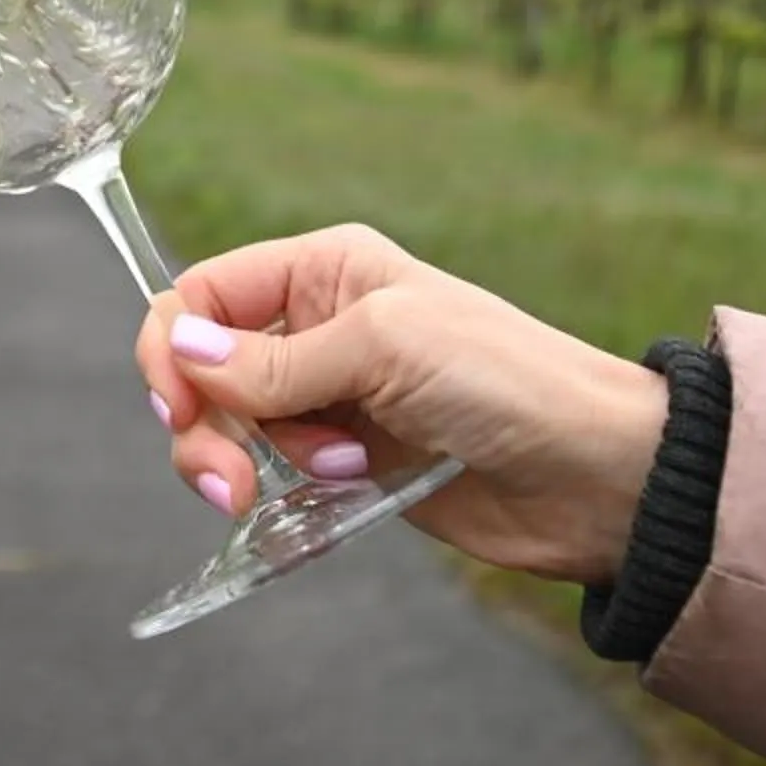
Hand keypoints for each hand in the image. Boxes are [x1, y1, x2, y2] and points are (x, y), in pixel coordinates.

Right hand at [136, 224, 668, 585]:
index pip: (202, 295)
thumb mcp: (384, 348)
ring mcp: (329, 398)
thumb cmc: (506, 380)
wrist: (591, 473)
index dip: (173, 349)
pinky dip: (280, 495)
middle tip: (232, 480)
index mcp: (323, 271)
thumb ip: (276, 359)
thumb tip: (181, 350)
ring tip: (330, 474)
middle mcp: (317, 327)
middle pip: (201, 370)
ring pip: (229, 429)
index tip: (183, 407)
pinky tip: (339, 493)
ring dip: (251, 461)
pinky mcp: (344, 462)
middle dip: (204, 425)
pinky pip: (272, 477)